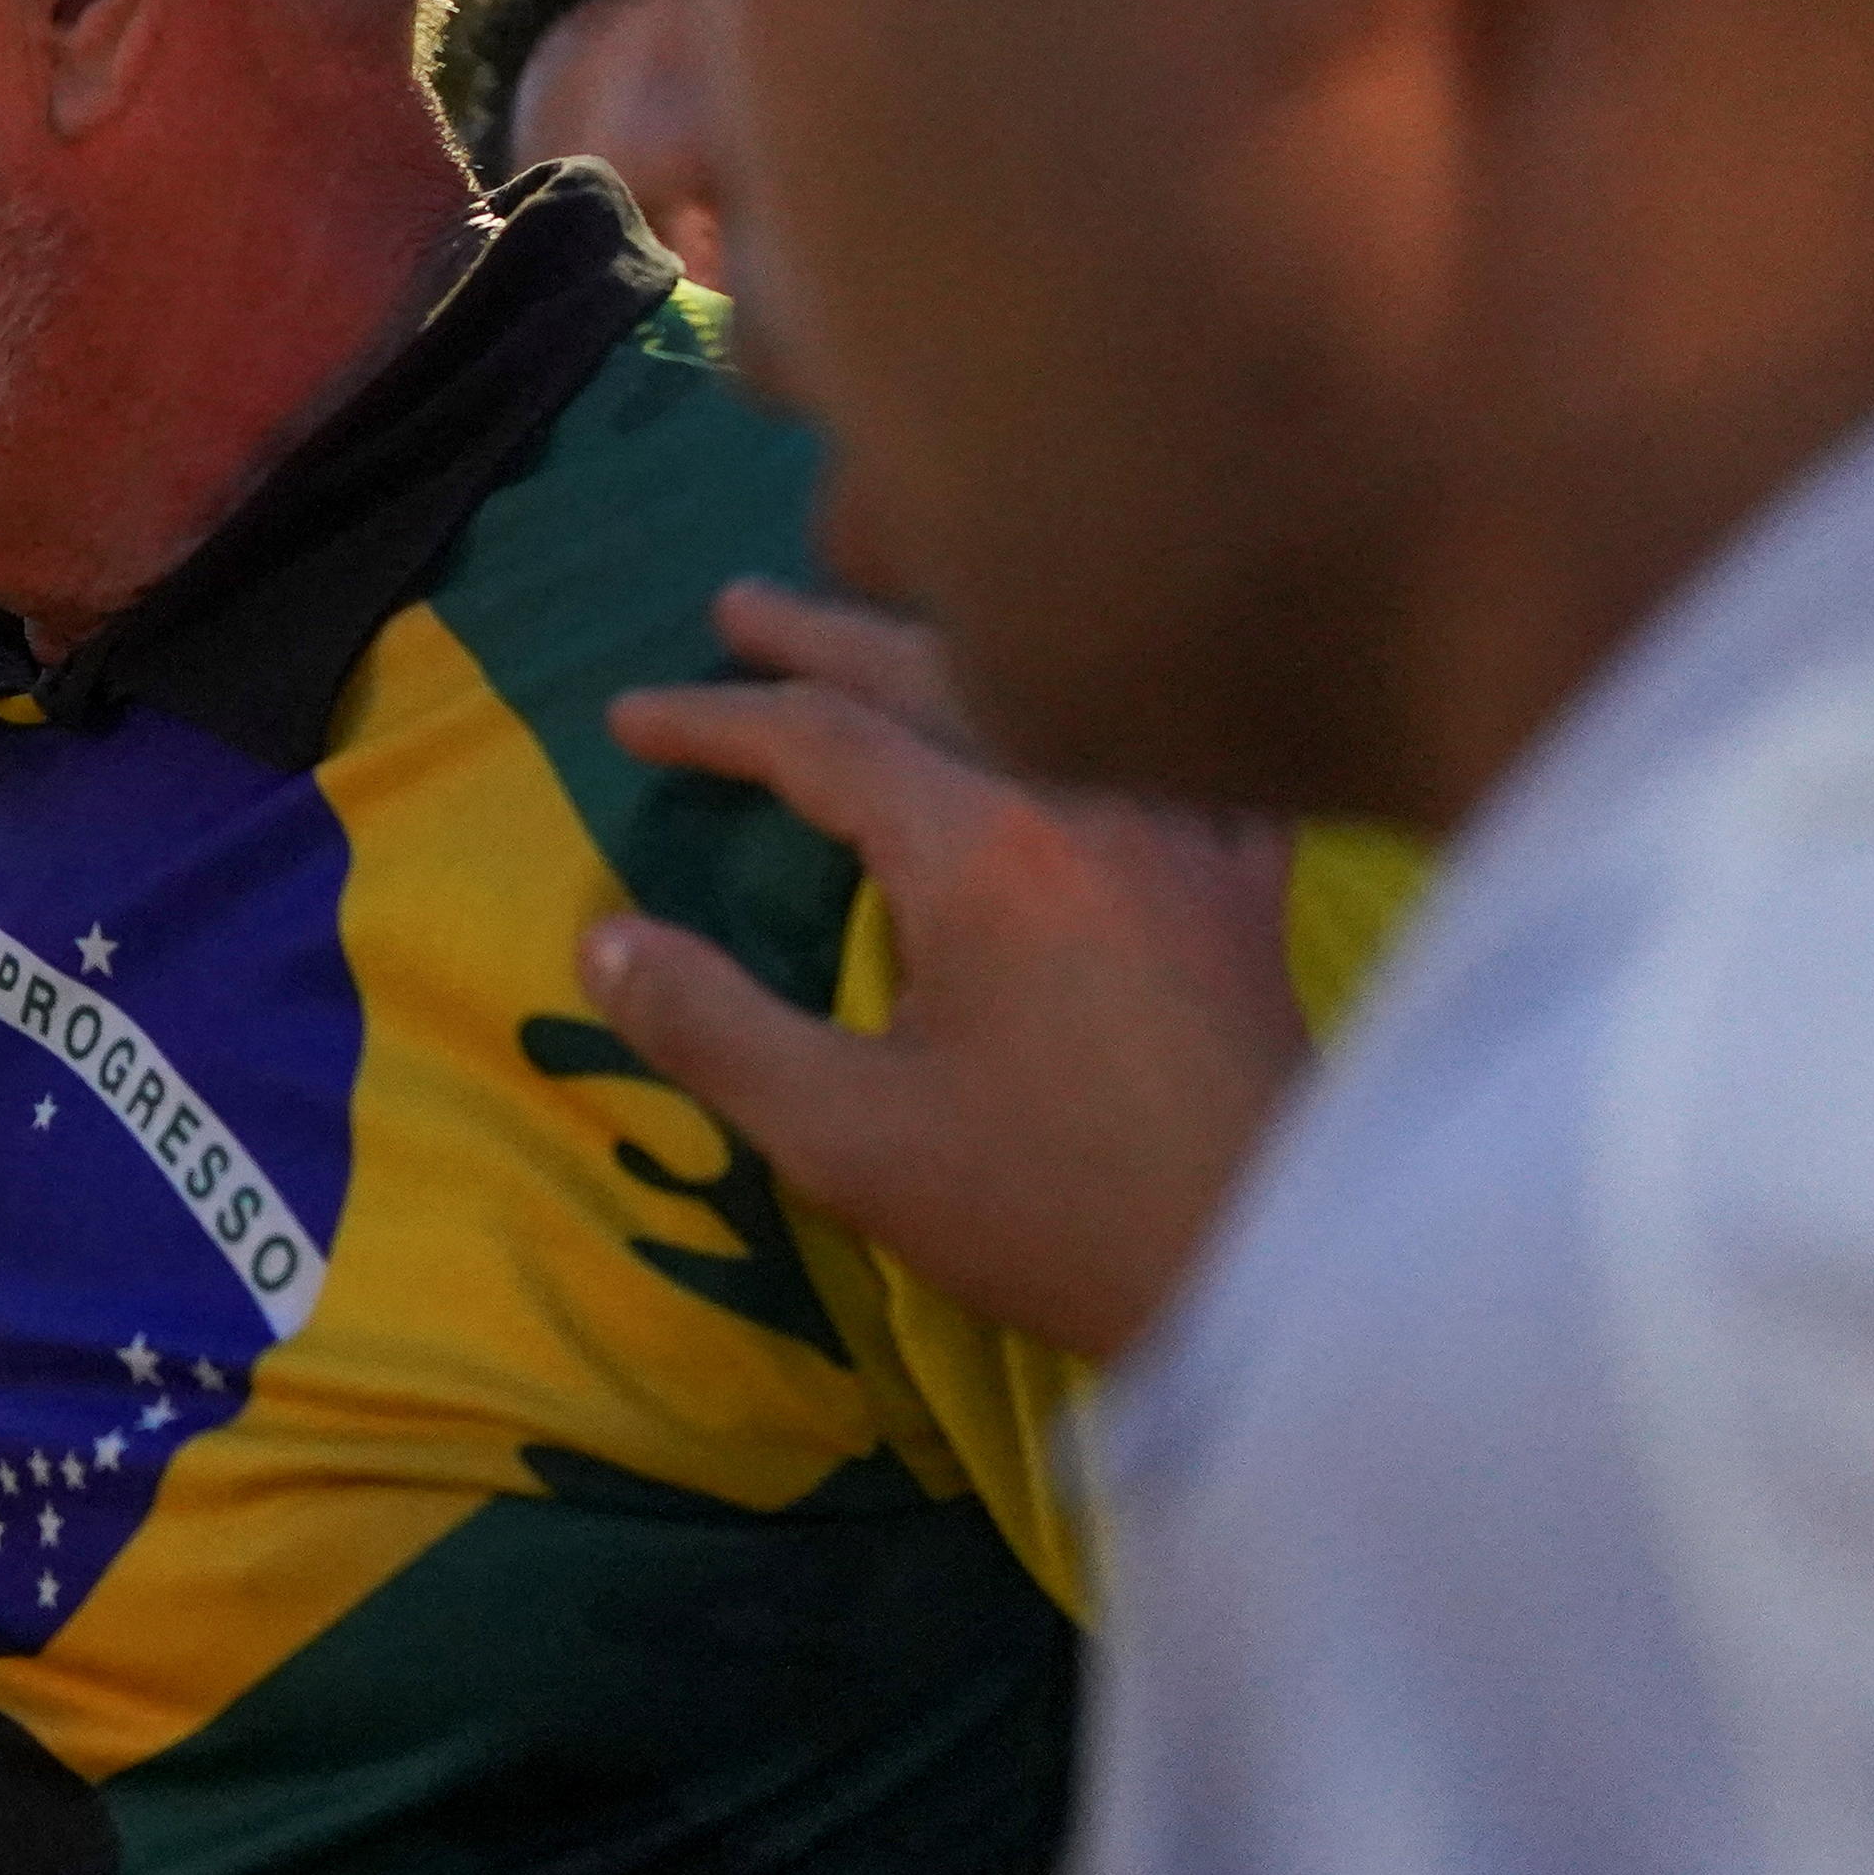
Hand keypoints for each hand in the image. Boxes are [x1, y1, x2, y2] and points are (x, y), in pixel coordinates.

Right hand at [580, 581, 1306, 1359]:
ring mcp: (1181, 827)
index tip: (629, 719)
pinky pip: (1171, 746)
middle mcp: (1085, 797)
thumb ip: (710, 1028)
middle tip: (734, 607)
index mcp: (980, 847)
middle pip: (930, 672)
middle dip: (819, 636)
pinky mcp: (1242, 880)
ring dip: (946, 654)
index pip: (818, 736)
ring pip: (1046, 693)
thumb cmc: (1051, 1210)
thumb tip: (602, 941)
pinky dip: (1109, 711)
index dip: (713, 720)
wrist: (1272, 1267)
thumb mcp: (844, 1138)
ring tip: (878, 636)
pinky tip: (1099, 723)